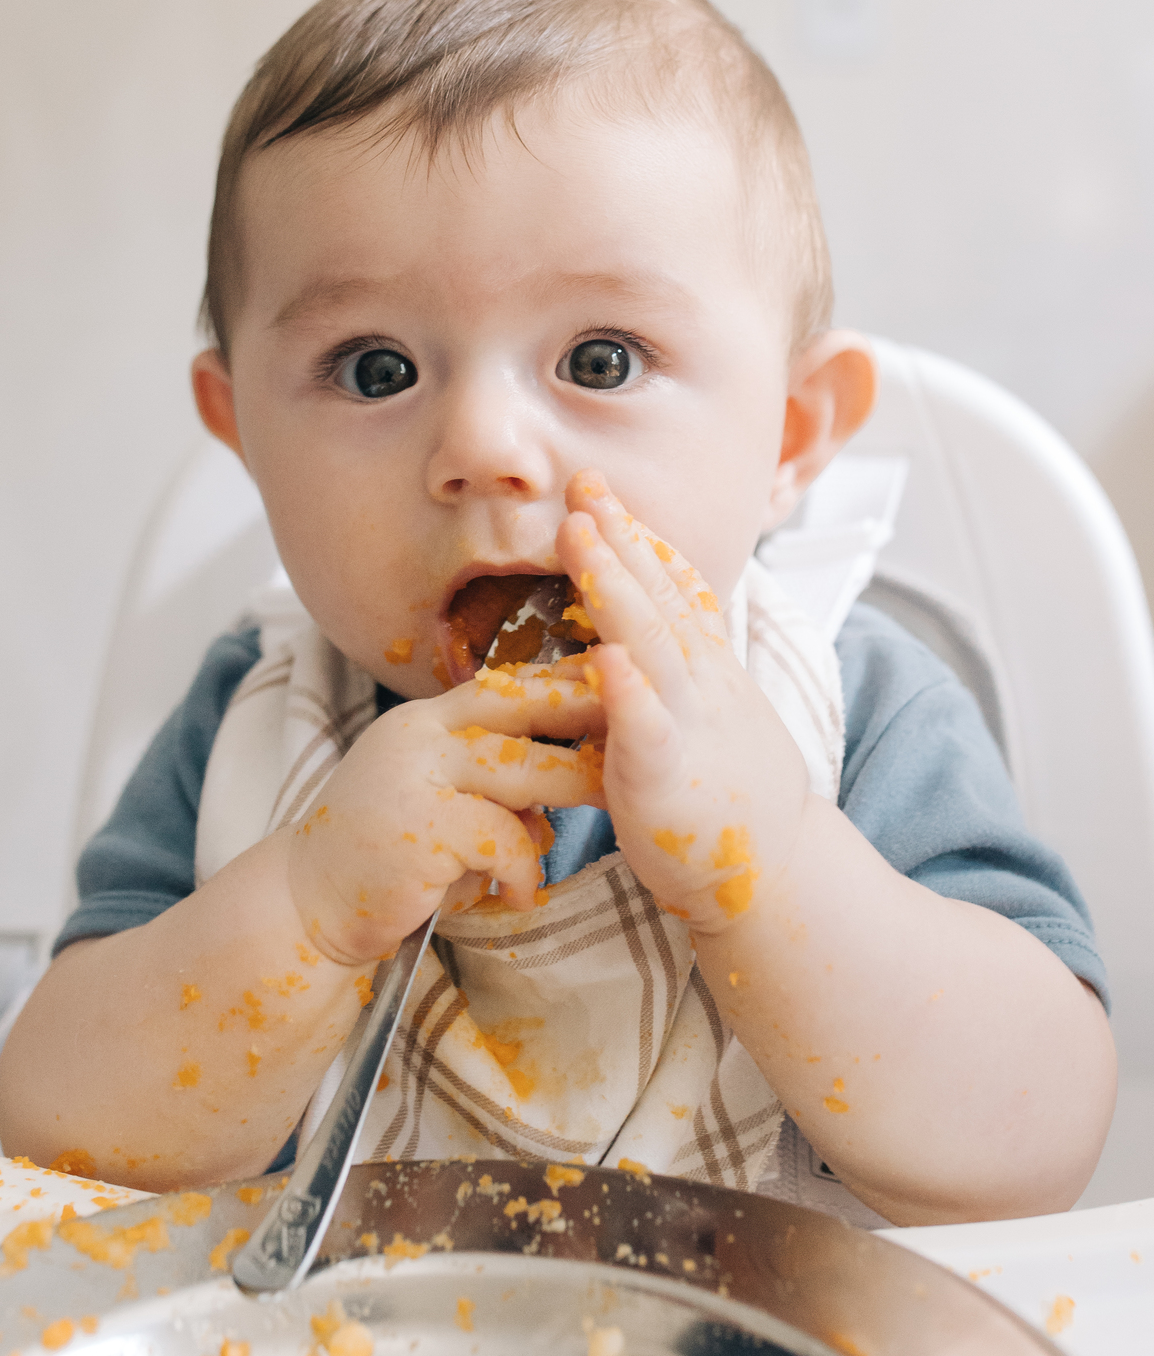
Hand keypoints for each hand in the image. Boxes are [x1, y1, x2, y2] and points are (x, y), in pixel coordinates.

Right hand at [286, 670, 604, 963]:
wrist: (307, 905)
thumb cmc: (389, 857)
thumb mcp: (444, 801)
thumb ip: (498, 783)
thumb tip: (572, 780)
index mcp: (427, 720)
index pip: (509, 684)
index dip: (567, 679)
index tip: (624, 677)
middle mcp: (420, 734)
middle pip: (525, 709)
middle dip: (591, 712)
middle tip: (645, 724)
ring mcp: (417, 776)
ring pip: (525, 771)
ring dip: (576, 791)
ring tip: (612, 809)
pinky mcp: (421, 828)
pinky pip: (505, 840)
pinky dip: (523, 871)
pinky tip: (518, 895)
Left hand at [555, 470, 809, 937]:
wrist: (776, 872)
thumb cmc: (728, 799)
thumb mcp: (708, 718)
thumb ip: (675, 676)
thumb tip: (632, 643)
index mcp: (706, 671)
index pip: (675, 588)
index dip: (640, 537)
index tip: (604, 492)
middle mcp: (702, 683)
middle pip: (659, 594)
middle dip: (620, 536)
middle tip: (584, 484)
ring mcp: (689, 723)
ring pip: (650, 640)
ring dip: (613, 583)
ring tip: (579, 535)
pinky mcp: (668, 773)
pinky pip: (647, 725)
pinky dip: (628, 690)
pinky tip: (605, 658)